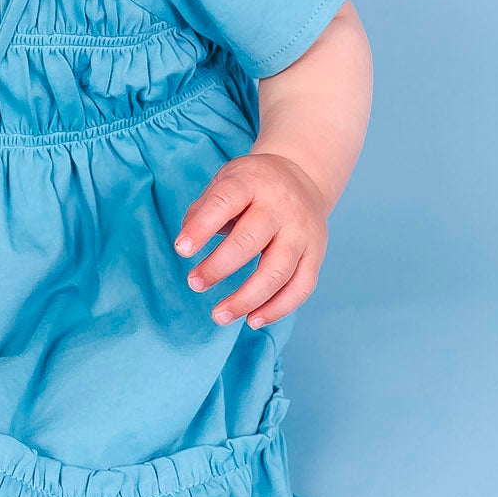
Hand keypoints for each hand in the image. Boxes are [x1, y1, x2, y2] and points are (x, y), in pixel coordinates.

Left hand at [173, 153, 329, 330]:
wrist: (302, 177)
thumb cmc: (252, 186)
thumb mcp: (225, 181)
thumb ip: (203, 211)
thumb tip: (186, 245)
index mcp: (251, 183)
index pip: (224, 203)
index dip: (202, 228)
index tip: (182, 250)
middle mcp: (280, 207)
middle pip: (250, 241)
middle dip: (219, 267)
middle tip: (195, 283)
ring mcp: (301, 232)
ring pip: (277, 271)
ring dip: (247, 298)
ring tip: (220, 315)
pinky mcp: (315, 254)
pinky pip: (300, 287)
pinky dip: (277, 308)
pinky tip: (252, 320)